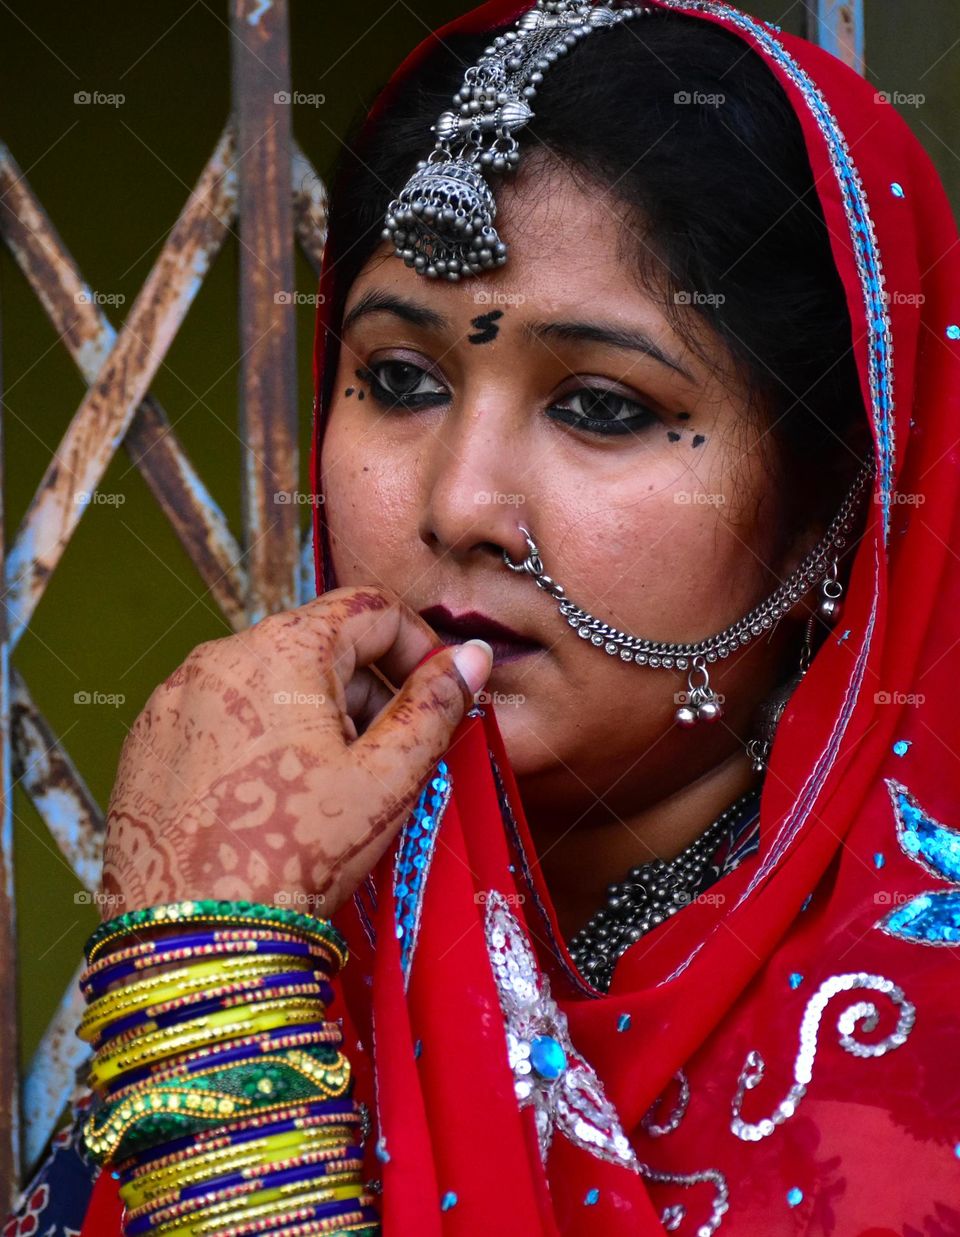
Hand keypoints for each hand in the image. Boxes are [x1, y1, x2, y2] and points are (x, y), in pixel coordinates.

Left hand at [100, 586, 492, 918]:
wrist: (190, 938)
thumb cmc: (295, 855)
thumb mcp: (386, 780)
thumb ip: (434, 705)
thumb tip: (473, 656)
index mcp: (282, 649)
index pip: (371, 610)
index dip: (419, 648)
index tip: (438, 697)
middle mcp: (219, 655)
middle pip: (320, 645)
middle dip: (368, 692)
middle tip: (389, 761)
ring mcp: (175, 696)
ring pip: (270, 681)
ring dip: (316, 716)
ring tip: (329, 790)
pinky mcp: (149, 739)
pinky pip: (223, 714)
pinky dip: (261, 737)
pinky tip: (272, 800)